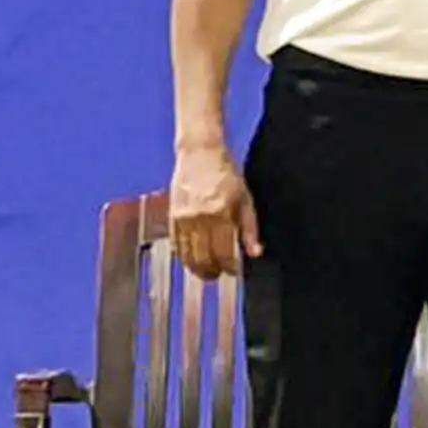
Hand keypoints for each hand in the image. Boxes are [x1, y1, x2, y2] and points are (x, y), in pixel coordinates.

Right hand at [169, 143, 260, 279]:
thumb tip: (255, 252)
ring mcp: (183, 217)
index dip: (229, 267)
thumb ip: (250, 228)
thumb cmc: (226, 172)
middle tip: (218, 274)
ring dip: (196, 267)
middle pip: (203, 258)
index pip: (223, 252)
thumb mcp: (245, 198)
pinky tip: (191, 258)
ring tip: (205, 271)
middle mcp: (199, 218)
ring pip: (187, 255)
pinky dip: (184, 255)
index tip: (234, 271)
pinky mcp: (172, 215)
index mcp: (220, 213)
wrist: (200, 152)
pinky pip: (176, 244)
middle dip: (211, 271)